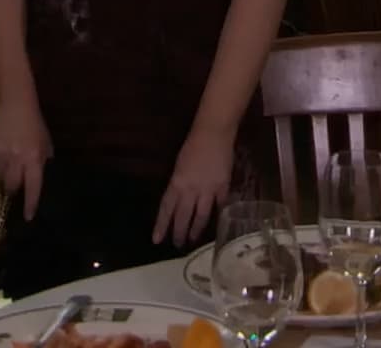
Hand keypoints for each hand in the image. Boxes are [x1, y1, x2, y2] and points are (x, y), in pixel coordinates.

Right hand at [0, 100, 51, 220]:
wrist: (15, 106)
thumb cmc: (34, 125)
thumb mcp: (45, 144)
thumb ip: (43, 162)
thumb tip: (39, 179)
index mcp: (34, 159)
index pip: (33, 187)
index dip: (30, 203)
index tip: (29, 217)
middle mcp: (17, 160)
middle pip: (12, 187)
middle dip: (15, 191)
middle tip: (17, 190)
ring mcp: (1, 156)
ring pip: (1, 178)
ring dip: (6, 178)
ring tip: (10, 168)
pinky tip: (2, 157)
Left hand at [153, 126, 233, 246]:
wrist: (213, 135)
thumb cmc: (193, 146)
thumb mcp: (179, 167)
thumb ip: (179, 184)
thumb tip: (179, 199)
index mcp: (177, 183)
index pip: (166, 209)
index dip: (161, 225)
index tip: (157, 240)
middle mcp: (190, 190)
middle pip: (183, 216)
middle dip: (179, 232)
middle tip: (177, 244)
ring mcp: (208, 190)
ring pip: (201, 216)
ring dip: (196, 229)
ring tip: (193, 239)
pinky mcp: (223, 187)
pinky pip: (219, 205)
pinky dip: (217, 213)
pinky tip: (217, 222)